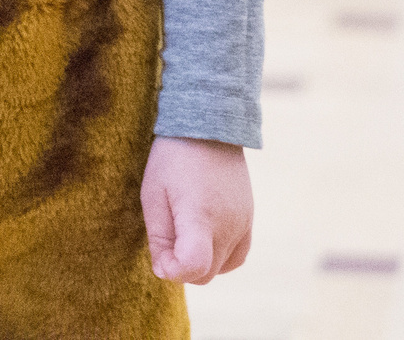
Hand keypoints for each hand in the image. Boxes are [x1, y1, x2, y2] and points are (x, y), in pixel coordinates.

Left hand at [142, 135, 251, 283]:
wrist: (209, 128)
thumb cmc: (173, 160)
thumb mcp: (153, 195)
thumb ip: (159, 239)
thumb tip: (165, 272)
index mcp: (201, 216)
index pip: (194, 267)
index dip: (172, 271)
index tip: (161, 254)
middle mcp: (228, 225)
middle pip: (204, 275)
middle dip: (181, 267)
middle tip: (167, 238)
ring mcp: (243, 224)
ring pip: (219, 268)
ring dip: (199, 262)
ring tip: (184, 232)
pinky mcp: (250, 220)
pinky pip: (236, 256)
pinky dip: (219, 257)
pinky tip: (203, 238)